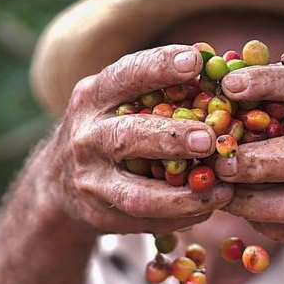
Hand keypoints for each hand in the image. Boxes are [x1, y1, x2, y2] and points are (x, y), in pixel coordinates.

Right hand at [43, 45, 232, 235]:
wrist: (59, 182)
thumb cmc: (107, 128)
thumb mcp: (115, 100)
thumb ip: (155, 88)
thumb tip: (219, 64)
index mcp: (93, 97)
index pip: (125, 75)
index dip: (160, 66)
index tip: (195, 62)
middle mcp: (86, 137)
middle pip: (128, 137)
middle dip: (172, 138)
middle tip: (210, 139)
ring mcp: (92, 182)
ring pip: (139, 195)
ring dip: (185, 196)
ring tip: (224, 190)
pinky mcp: (102, 216)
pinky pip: (148, 221)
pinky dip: (183, 216)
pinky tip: (209, 207)